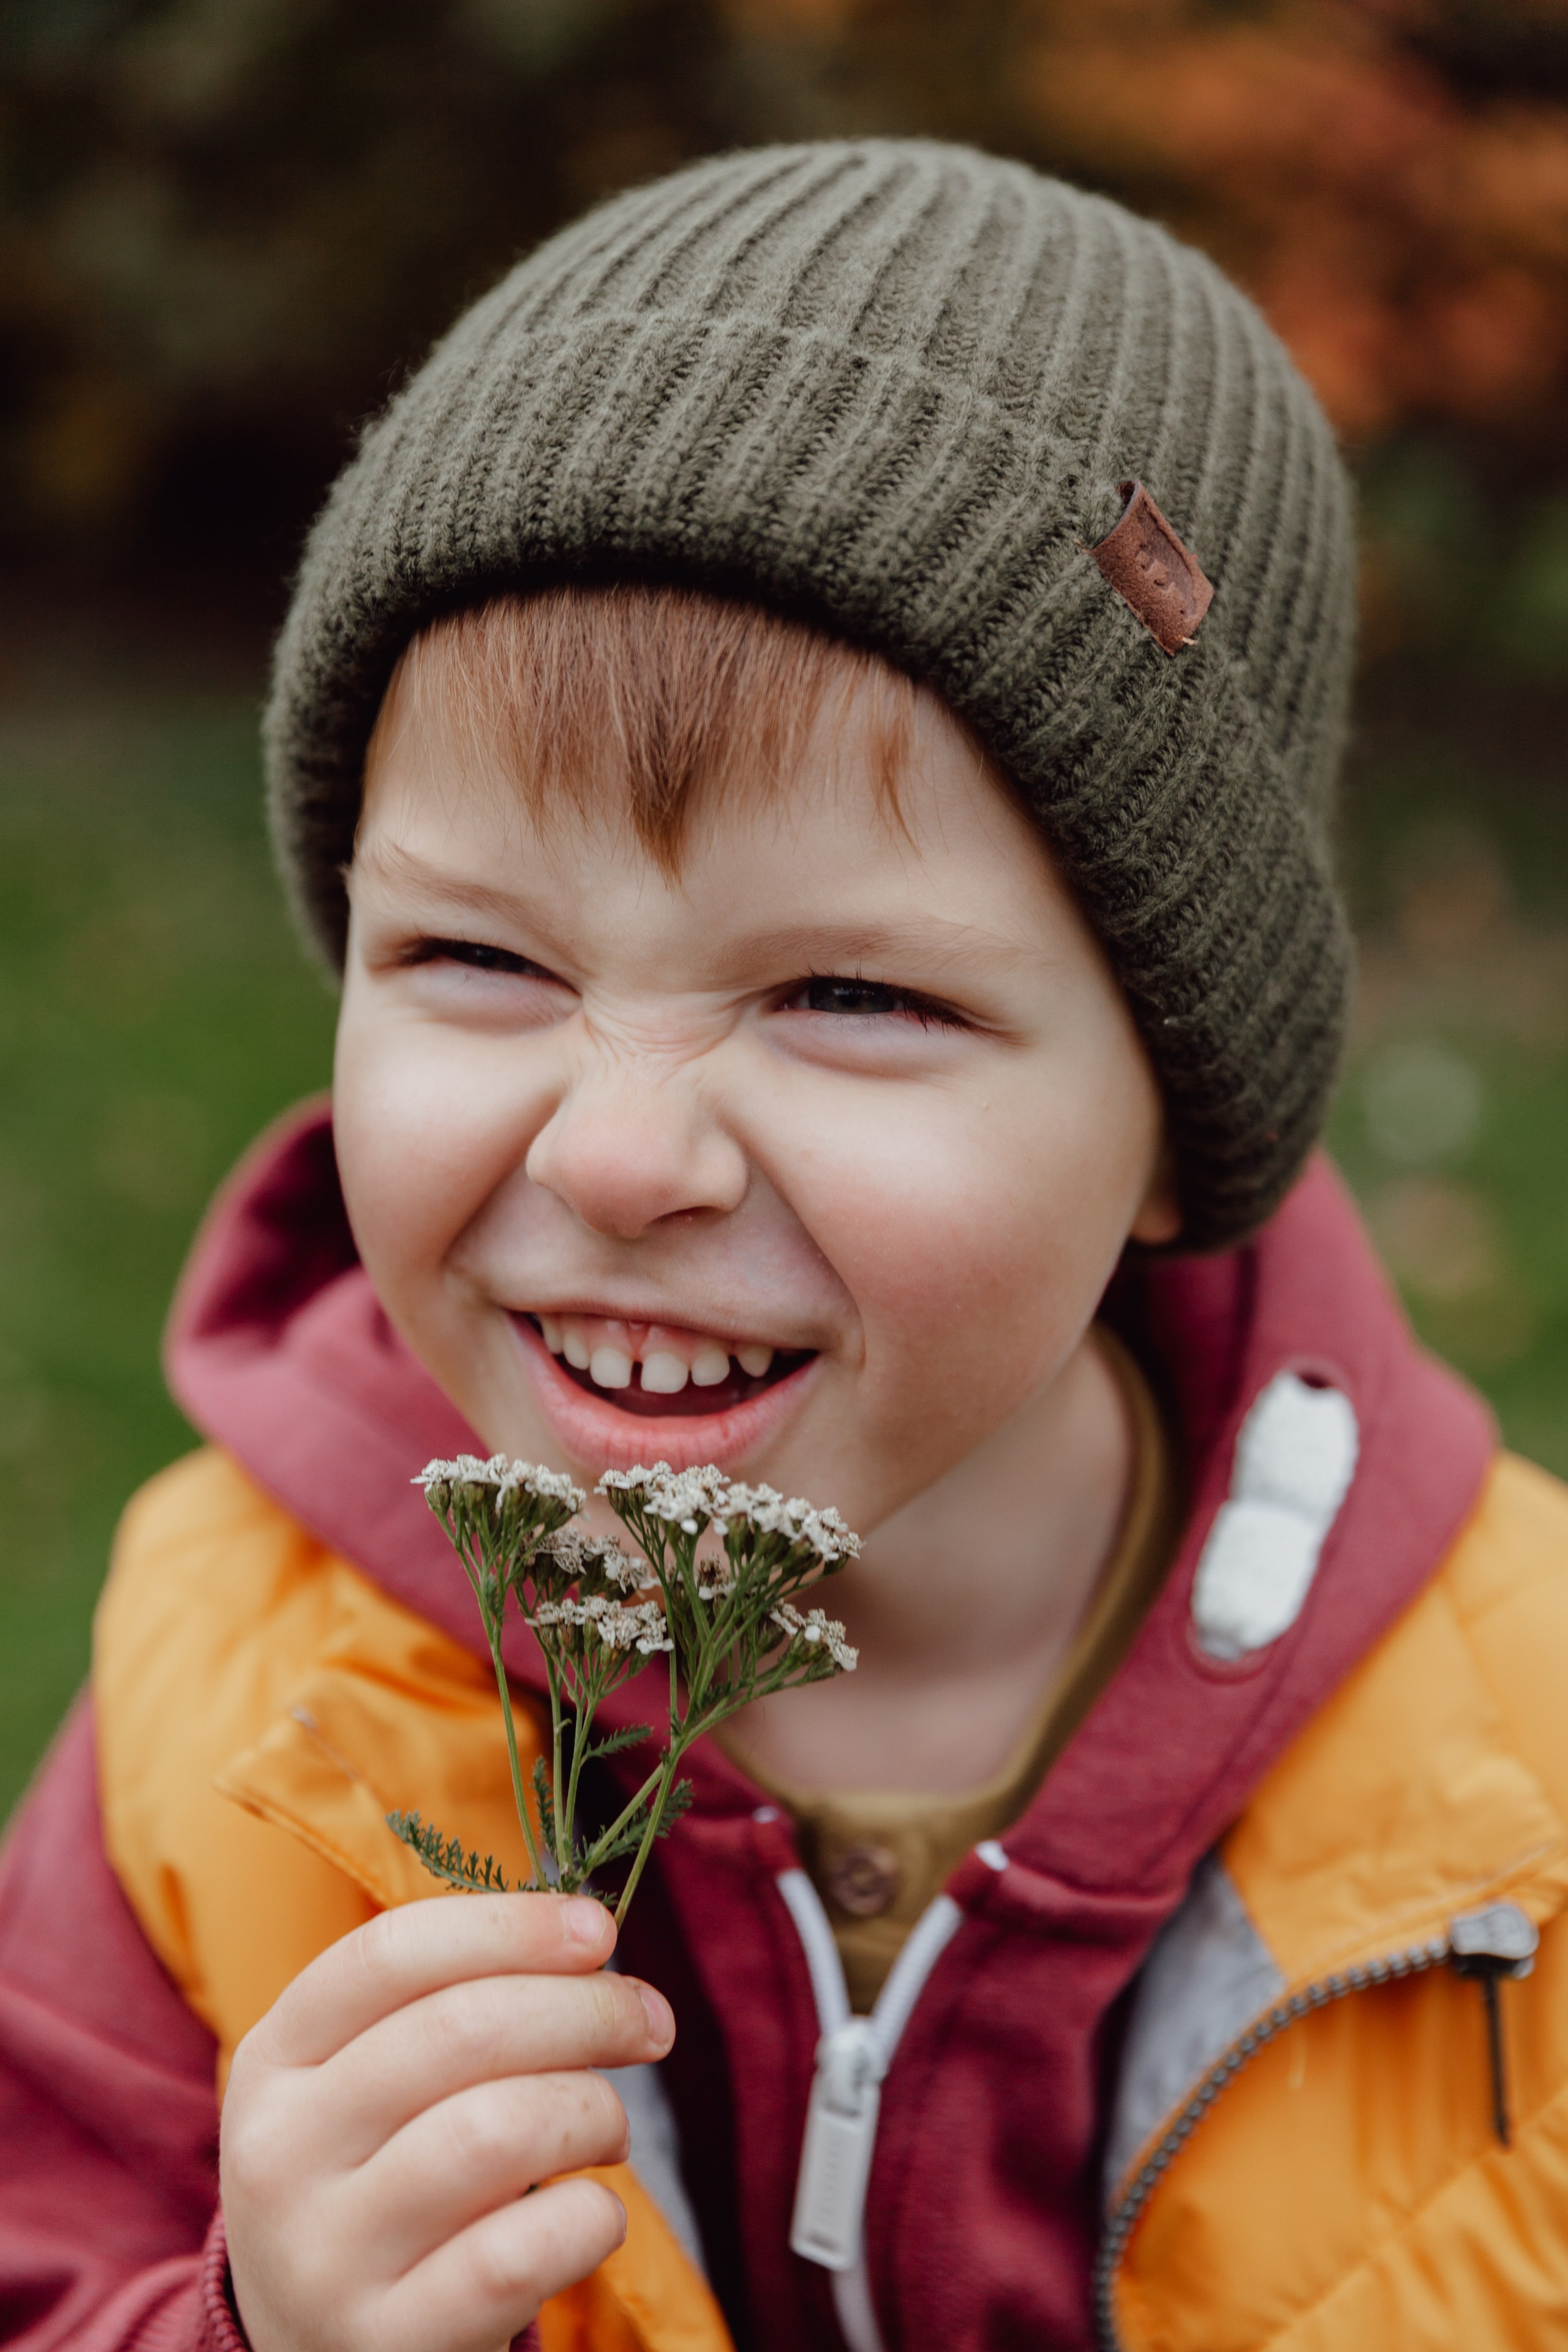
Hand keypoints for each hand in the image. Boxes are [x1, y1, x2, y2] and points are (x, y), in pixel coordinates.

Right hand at [221, 1892, 671, 2351]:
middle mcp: (281, 2154)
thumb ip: (456, 2007)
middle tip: (648, 2024)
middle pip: (461, 2030)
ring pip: (497, 2131)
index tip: (598, 1930)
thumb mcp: (371, 2089)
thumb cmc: (383, 2185)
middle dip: (586, 2010)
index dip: (510, 1925)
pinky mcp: (388, 2345)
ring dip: (592, 2112)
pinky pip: (520, 2252)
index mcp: (276, 2060)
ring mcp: (326, 2259)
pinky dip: (591, 2218)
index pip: (390, 1954)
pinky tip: (596, 2213)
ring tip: (609, 2130)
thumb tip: (590, 1937)